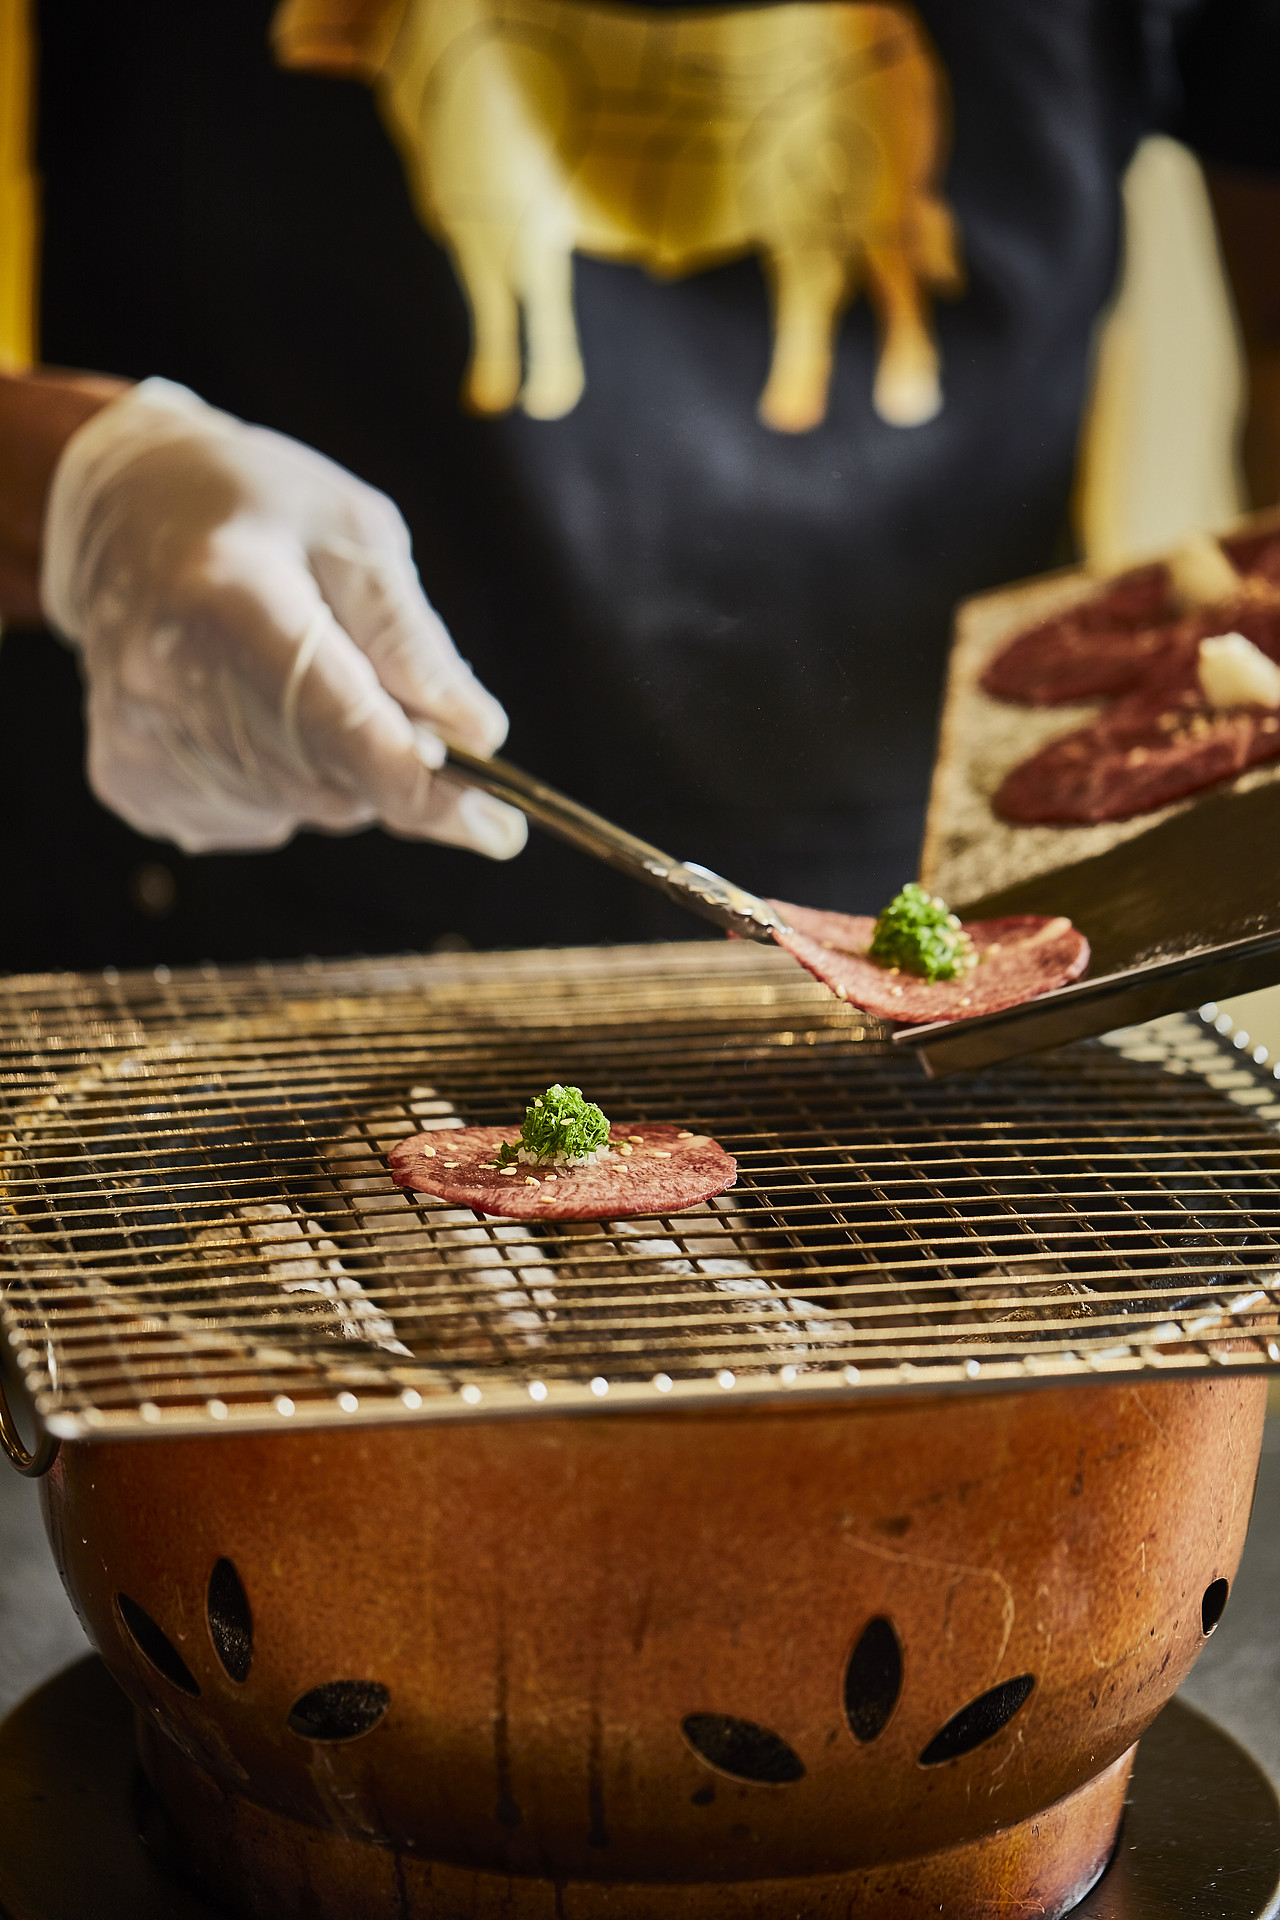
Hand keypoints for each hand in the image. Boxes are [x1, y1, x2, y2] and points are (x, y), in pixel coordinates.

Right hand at [40, 379, 526, 857]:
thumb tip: (479, 734)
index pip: (343, 728)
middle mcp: (169, 679)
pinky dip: (284, 781)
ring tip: (300, 678)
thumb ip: (413, 640)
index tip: (499, 828)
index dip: (426, 790)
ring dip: (335, 767)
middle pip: (330, 782)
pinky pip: (255, 820)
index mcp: (231, 596)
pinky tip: (252, 706)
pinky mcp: (131, 780)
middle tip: (395, 701)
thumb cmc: (251, 506)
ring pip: (301, 810)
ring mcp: (143, 740)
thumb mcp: (352, 531)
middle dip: (391, 763)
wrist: (116, 512)